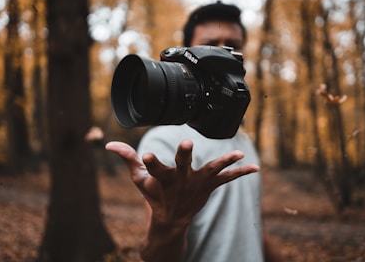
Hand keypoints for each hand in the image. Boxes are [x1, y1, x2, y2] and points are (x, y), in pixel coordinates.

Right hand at [105, 139, 258, 225]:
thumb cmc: (154, 196)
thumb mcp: (139, 179)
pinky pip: (227, 180)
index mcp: (161, 180)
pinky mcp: (209, 188)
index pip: (153, 169)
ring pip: (211, 172)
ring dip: (224, 162)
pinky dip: (240, 173)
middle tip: (187, 145)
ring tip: (238, 154)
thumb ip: (127, 158)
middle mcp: (180, 182)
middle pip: (182, 167)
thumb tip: (108, 144)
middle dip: (184, 156)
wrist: (171, 220)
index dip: (150, 162)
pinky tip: (256, 168)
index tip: (146, 154)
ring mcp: (197, 185)